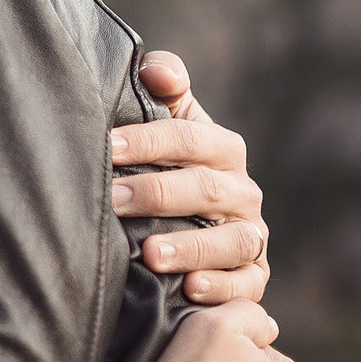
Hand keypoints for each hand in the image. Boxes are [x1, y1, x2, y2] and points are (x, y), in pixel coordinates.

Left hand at [109, 52, 270, 304]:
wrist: (193, 226)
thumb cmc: (169, 166)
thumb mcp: (169, 123)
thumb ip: (164, 86)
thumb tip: (155, 71)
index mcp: (223, 149)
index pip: (189, 137)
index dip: (148, 141)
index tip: (107, 147)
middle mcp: (243, 192)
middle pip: (205, 189)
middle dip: (157, 194)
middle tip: (113, 199)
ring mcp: (251, 236)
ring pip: (231, 241)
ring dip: (190, 247)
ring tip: (148, 254)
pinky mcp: (253, 278)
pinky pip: (245, 285)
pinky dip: (220, 288)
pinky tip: (189, 290)